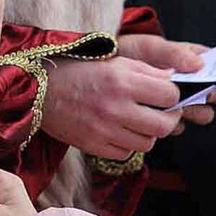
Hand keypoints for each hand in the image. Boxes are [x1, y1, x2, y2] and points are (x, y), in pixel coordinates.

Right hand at [40, 49, 180, 157]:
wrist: (41, 89)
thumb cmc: (80, 71)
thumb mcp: (115, 62)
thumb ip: (147, 71)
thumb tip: (174, 82)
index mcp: (123, 81)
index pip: (169, 95)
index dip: (173, 96)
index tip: (167, 96)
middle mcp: (116, 107)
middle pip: (163, 125)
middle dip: (168, 119)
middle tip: (162, 112)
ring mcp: (105, 130)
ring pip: (147, 143)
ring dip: (148, 133)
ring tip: (138, 121)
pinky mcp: (95, 146)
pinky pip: (126, 154)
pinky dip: (128, 145)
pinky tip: (120, 131)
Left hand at [118, 34, 215, 126]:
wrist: (101, 72)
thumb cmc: (127, 53)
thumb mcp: (148, 47)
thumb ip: (173, 52)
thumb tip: (199, 64)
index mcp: (188, 59)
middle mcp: (188, 81)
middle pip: (214, 93)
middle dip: (211, 96)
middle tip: (199, 95)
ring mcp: (179, 100)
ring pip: (200, 112)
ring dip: (194, 112)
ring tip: (180, 107)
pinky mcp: (166, 116)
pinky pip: (180, 125)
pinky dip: (175, 124)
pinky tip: (163, 117)